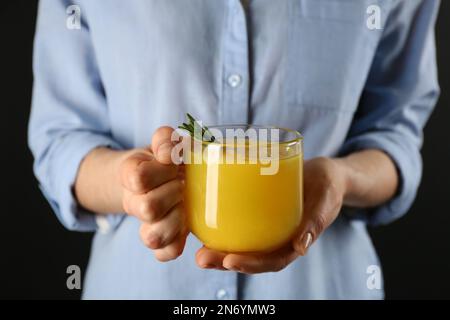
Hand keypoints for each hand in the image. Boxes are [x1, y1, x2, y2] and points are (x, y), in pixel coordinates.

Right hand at [120, 126, 187, 261]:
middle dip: (173, 193)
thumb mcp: (164, 142)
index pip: (139, 177)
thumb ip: (166, 139)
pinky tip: (186, 225)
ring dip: (176, 219)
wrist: (158, 179)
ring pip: (153, 237)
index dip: (162, 169)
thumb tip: (168, 153)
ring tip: (185, 205)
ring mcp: (147, 224)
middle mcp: (135, 203)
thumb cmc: (166, 161)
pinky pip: (165, 253)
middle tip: (183, 184)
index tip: (173, 161)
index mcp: (132, 175)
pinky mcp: (163, 241)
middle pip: (147, 208)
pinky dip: (176, 243)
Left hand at [195, 157, 347, 273]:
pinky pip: (239, 224)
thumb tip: (301, 247)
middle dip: (225, 261)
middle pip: (250, 257)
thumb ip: (316, 220)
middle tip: (202, 258)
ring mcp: (266, 228)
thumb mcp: (326, 200)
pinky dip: (221, 228)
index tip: (230, 261)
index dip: (251, 265)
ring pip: (241, 244)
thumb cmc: (328, 187)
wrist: (323, 173)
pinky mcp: (257, 213)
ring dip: (219, 250)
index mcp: (294, 242)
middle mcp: (277, 239)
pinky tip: (203, 224)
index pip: (271, 261)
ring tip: (197, 249)